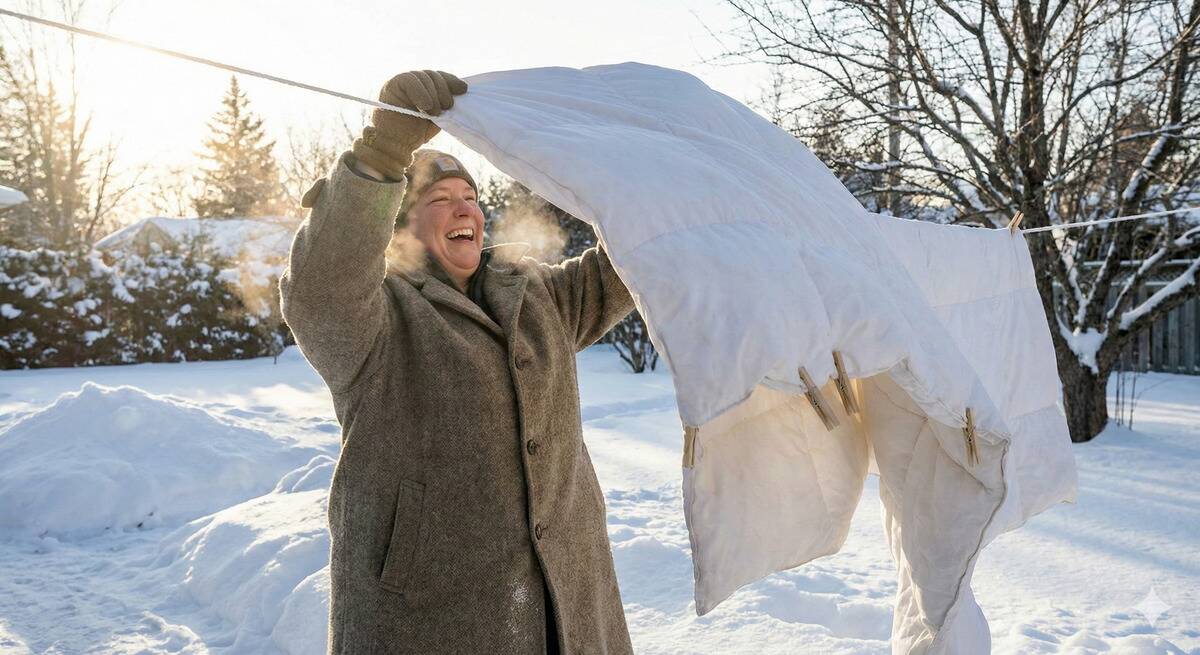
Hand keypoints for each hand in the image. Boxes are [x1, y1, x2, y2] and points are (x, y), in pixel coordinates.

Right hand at [352, 70, 467, 179]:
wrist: (396, 144)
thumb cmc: (415, 132)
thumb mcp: (437, 116)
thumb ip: (445, 104)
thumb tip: (462, 91)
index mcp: (425, 87)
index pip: (441, 76)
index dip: (452, 81)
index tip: (463, 89)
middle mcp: (414, 81)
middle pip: (434, 75)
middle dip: (444, 90)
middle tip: (447, 106)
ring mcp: (403, 81)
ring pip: (424, 77)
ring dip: (433, 94)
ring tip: (434, 112)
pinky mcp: (392, 84)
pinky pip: (409, 80)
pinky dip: (420, 92)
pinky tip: (426, 105)